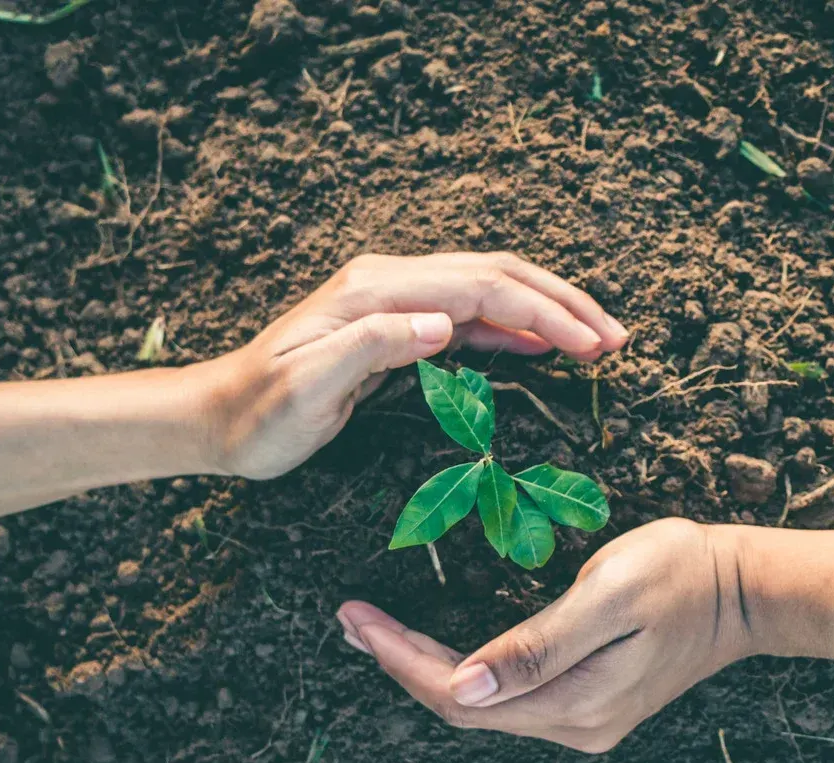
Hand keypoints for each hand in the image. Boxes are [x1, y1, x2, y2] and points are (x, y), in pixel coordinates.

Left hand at [184, 252, 627, 479]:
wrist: (218, 418)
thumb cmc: (260, 416)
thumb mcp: (307, 389)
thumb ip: (373, 348)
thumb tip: (442, 323)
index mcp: (376, 291)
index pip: (481, 286)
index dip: (544, 311)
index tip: (592, 343)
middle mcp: (389, 281)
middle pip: (496, 273)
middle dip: (561, 302)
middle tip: (615, 339)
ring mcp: (393, 298)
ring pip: (488, 288)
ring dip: (545, 310)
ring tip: (597, 340)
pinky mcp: (395, 323)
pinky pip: (469, 314)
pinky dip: (513, 326)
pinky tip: (542, 345)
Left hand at [335, 519, 754, 751]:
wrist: (747, 590)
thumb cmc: (680, 573)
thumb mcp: (608, 595)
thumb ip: (537, 644)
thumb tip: (464, 684)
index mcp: (573, 702)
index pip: (459, 694)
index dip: (399, 658)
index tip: (355, 619)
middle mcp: (573, 725)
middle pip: (463, 707)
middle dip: (399, 664)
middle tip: (349, 620)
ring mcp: (583, 720)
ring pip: (482, 707)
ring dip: (423, 670)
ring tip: (374, 632)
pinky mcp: (589, 703)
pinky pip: (507, 699)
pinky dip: (461, 673)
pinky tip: (435, 649)